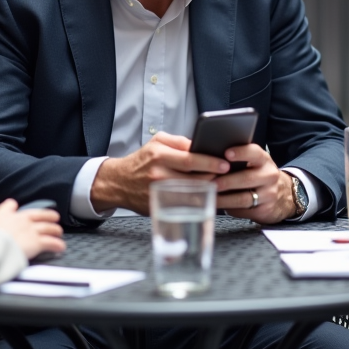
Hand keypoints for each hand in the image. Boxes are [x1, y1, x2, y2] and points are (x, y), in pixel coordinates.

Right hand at [0, 199, 65, 259]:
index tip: (20, 209)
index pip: (12, 206)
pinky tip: (60, 247)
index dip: (17, 208)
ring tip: (58, 232)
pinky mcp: (37, 242)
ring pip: (48, 228)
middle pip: (39, 215)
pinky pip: (51, 243)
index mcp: (6, 214)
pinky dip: (57, 245)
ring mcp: (31, 230)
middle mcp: (21, 219)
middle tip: (53, 217)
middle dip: (48, 215)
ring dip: (55, 230)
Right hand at [91, 132, 227, 214]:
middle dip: (215, 179)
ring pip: (192, 195)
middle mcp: (159, 174)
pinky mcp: (160, 206)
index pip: (191, 159)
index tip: (226, 164)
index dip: (211, 162)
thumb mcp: (157, 142)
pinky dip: (200, 203)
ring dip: (211, 192)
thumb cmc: (142, 160)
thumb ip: (180, 142)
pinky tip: (210, 199)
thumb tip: (203, 145)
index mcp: (160, 155)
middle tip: (230, 177)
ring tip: (224, 188)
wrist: (118, 182)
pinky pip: (185, 207)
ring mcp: (159, 193)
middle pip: (195, 179)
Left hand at [213, 145, 293, 223]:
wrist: (284, 194)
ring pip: (243, 198)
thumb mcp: (255, 163)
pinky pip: (243, 211)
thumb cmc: (260, 175)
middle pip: (246, 178)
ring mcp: (269, 194)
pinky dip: (228, 208)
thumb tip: (211, 163)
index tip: (226, 154)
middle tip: (211, 182)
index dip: (241, 153)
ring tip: (210, 196)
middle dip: (226, 181)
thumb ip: (239, 161)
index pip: (254, 153)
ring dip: (224, 198)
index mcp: (264, 160)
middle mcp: (269, 176)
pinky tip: (218, 204)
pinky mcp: (264, 210)